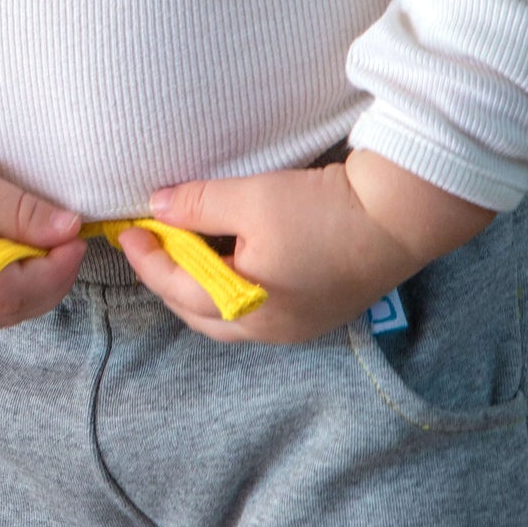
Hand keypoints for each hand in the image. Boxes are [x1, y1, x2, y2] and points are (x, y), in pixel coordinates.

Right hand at [0, 140, 85, 326]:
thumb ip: (20, 211)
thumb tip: (69, 230)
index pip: (13, 292)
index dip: (54, 271)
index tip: (75, 239)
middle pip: (7, 312)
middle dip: (46, 281)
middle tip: (65, 242)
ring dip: (26, 287)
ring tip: (38, 245)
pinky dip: (1, 289)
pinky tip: (7, 257)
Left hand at [118, 149, 494, 343]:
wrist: (398, 217)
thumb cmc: (322, 209)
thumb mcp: (250, 196)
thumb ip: (197, 205)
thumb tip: (157, 208)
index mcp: (246, 308)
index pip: (177, 289)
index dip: (147, 258)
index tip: (128, 231)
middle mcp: (270, 330)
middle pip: (198, 314)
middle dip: (168, 280)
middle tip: (152, 243)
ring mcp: (297, 328)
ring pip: (227, 318)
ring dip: (200, 288)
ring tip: (187, 249)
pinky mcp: (317, 315)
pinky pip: (257, 313)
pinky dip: (231, 290)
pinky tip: (230, 260)